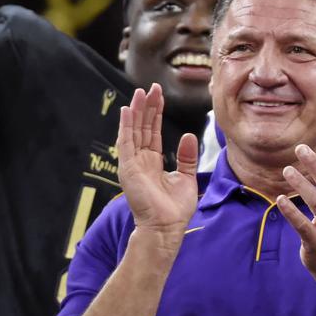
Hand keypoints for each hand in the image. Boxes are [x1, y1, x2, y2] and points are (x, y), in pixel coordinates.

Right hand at [117, 84, 198, 251]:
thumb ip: (187, 156)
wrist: (167, 227)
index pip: (153, 131)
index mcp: (153, 162)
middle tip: (151, 87)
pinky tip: (127, 111)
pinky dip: (126, 126)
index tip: (159, 95)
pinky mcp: (128, 169)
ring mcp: (133, 164)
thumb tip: (190, 135)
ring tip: (140, 93)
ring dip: (136, 111)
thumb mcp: (186, 177)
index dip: (156, 113)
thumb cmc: (175, 208)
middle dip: (147, 107)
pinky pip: (126, 143)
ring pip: (133, 131)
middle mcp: (141, 160)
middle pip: (143, 127)